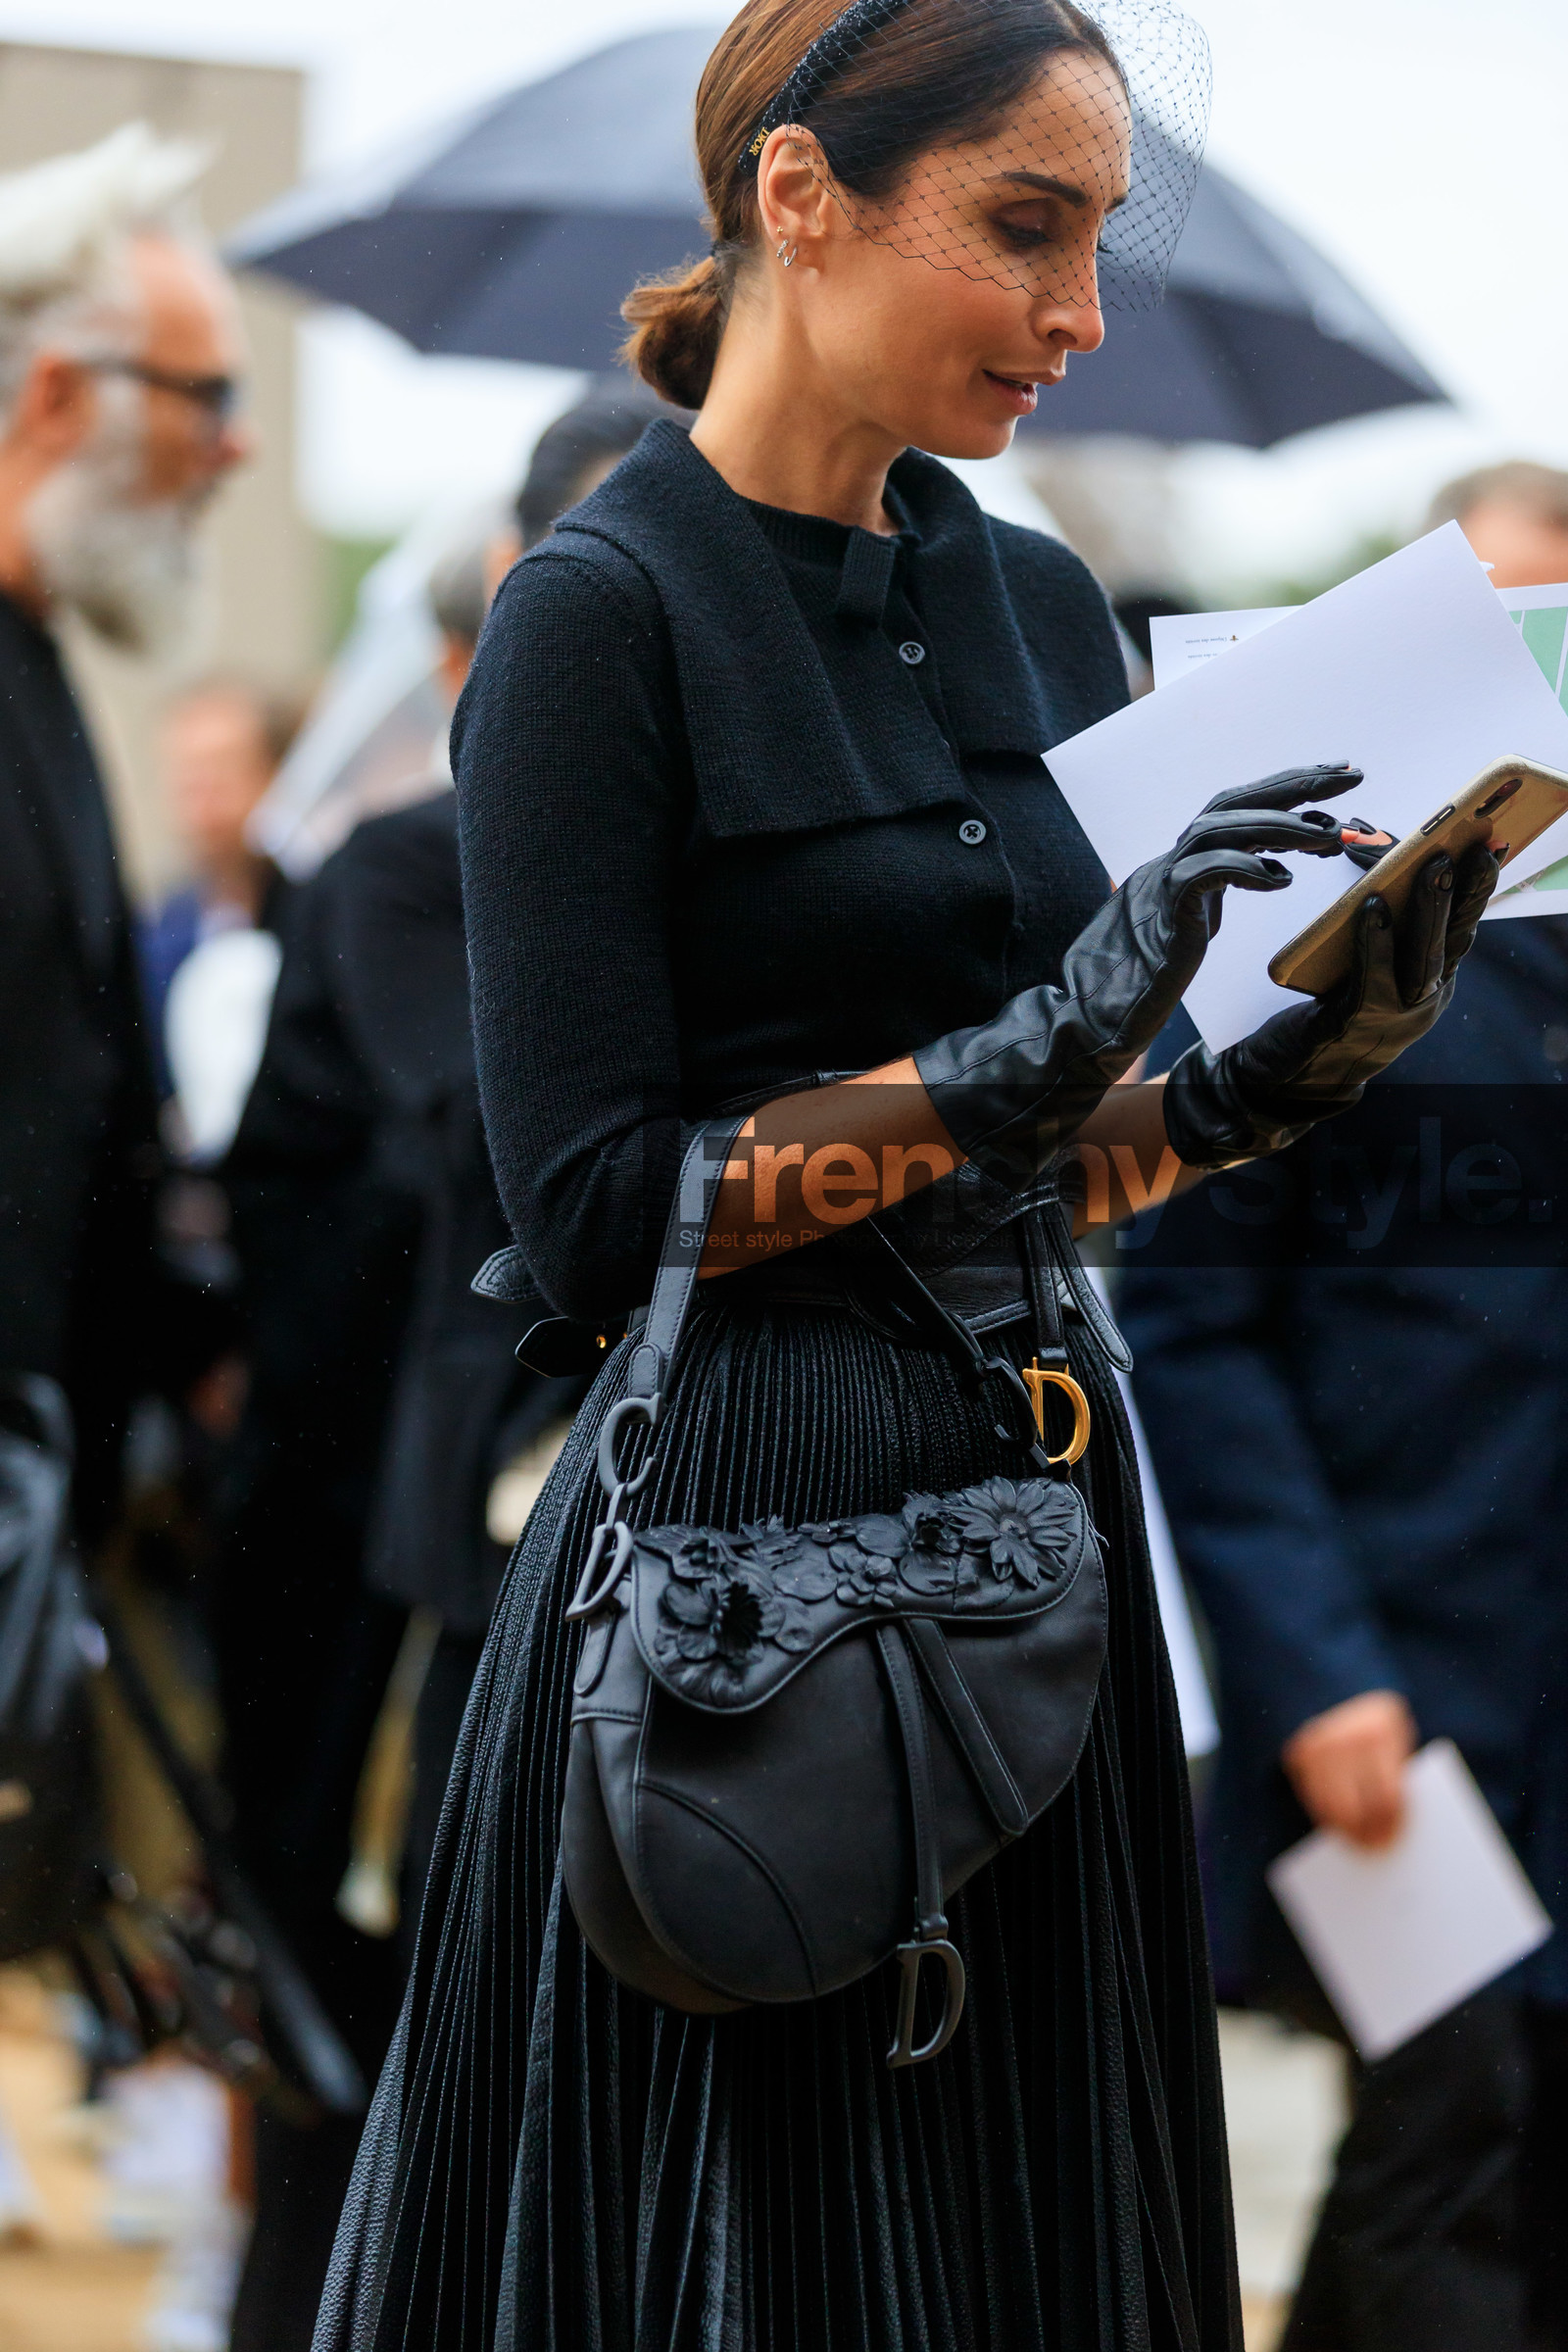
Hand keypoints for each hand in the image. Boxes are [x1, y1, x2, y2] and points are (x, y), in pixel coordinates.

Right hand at [914, 764, 1358, 1180]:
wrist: (1092, 1017)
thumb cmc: (1141, 978)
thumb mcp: (1195, 921)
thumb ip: (1223, 889)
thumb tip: (1275, 869)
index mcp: (1182, 862)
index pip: (1237, 808)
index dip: (1286, 789)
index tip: (1335, 779)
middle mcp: (1171, 861)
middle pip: (1233, 802)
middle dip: (1295, 784)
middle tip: (1349, 772)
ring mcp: (1162, 882)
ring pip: (1221, 829)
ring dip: (1281, 825)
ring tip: (1329, 834)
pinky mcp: (1161, 914)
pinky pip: (1203, 875)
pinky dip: (1245, 868)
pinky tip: (1281, 879)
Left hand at [1163, 841, 1498, 1170]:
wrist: (1297, 1077)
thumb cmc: (1334, 1011)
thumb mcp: (1371, 968)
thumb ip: (1384, 929)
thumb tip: (1384, 862)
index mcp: (1433, 982)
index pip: (1464, 930)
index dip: (1477, 891)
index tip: (1489, 848)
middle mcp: (1425, 1000)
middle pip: (1452, 941)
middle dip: (1462, 893)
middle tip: (1466, 850)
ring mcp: (1396, 1017)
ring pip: (1424, 959)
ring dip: (1429, 911)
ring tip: (1430, 868)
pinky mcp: (1358, 1024)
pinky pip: (1372, 978)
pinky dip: (1375, 942)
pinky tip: (1372, 910)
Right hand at [1282, 1690, 1416, 1847]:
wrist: (1328, 1677)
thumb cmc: (1374, 1718)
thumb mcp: (1393, 1732)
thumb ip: (1395, 1767)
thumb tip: (1394, 1822)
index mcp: (1380, 1734)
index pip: (1389, 1796)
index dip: (1392, 1824)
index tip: (1394, 1839)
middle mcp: (1346, 1741)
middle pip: (1360, 1807)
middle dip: (1369, 1832)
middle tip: (1376, 1848)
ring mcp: (1318, 1748)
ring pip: (1333, 1808)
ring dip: (1347, 1830)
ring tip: (1358, 1840)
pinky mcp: (1297, 1754)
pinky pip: (1313, 1798)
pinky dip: (1326, 1815)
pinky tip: (1338, 1822)